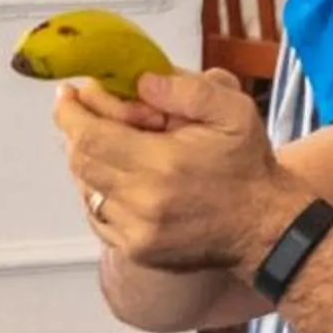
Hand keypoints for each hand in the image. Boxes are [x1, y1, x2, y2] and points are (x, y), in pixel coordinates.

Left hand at [53, 69, 309, 275]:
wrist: (264, 226)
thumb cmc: (247, 165)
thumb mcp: (233, 111)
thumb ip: (187, 89)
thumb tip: (140, 82)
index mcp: (163, 164)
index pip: (90, 136)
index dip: (71, 112)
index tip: (68, 94)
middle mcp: (143, 203)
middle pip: (80, 162)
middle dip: (77, 131)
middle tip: (89, 112)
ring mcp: (136, 232)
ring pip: (86, 189)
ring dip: (91, 161)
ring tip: (117, 144)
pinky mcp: (136, 251)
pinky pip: (98, 215)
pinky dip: (101, 191)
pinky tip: (125, 176)